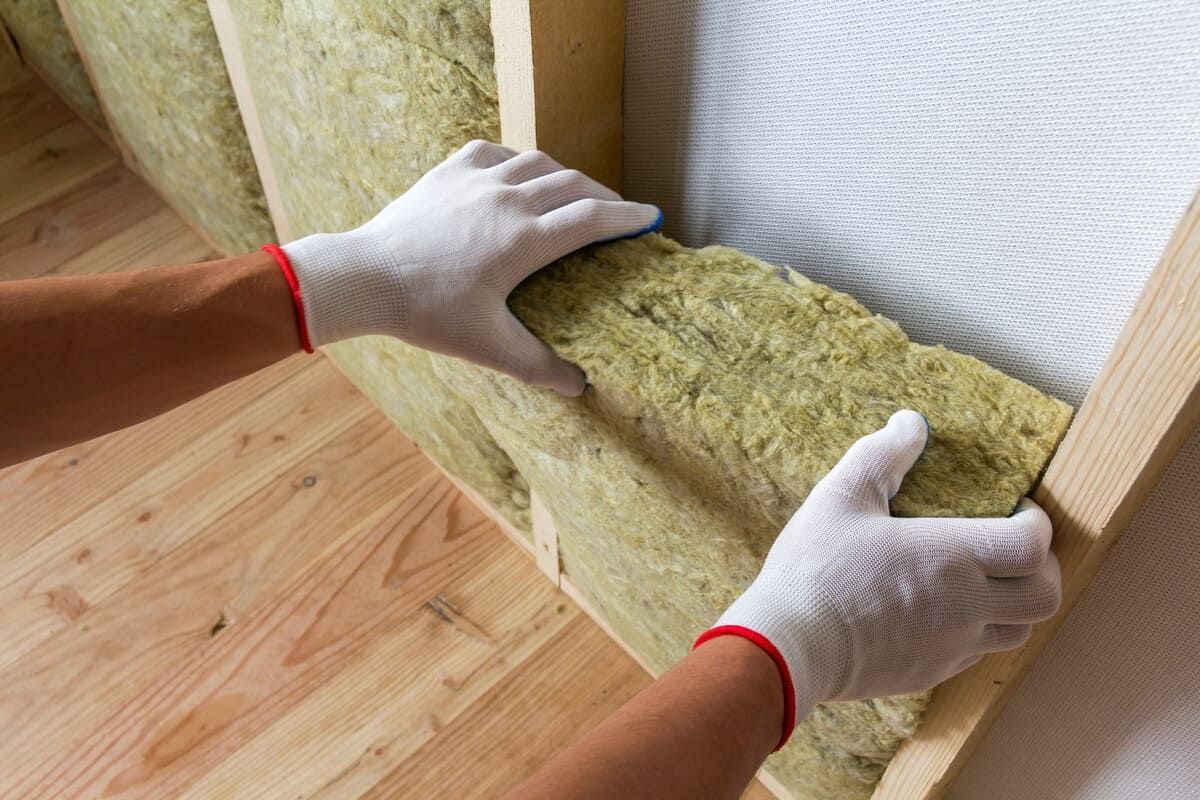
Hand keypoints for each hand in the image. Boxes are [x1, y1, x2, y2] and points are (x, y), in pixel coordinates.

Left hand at [281, 140, 661, 394]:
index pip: (591, 219)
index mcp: (523, 240)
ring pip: (538, 163)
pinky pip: (495, 152)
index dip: (626, 218)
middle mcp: (507, 200)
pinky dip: (517, 160)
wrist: (365, 277)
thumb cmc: (426, 313)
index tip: (650, 218)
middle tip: (617, 212)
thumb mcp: (487, 346)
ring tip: (574, 193)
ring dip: (565, 176)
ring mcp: (476, 180)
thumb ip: (537, 365)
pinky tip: (518, 174)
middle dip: (603, 196)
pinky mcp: (448, 171)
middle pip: (572, 185)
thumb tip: (578, 386)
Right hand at [698, 410, 1060, 746]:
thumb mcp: (840, 496)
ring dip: (1015, 603)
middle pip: (1045, 595)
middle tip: (1013, 546)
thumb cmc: (814, 569)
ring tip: (984, 580)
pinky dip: (977, 629)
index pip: (1032, 544)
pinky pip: (977, 652)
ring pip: (1019, 630)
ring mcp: (951, 646)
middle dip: (1042, 567)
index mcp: (950, 557)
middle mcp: (964, 605)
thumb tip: (912, 423)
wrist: (789, 645)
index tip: (1018, 510)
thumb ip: (882, 454)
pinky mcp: (931, 673)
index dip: (1038, 524)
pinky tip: (942, 611)